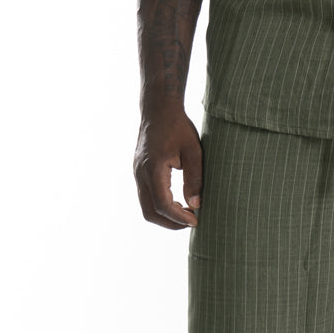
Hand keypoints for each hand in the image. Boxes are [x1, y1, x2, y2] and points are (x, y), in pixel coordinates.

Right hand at [133, 108, 203, 229]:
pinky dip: (161, 205)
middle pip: (150, 212)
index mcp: (153, 169)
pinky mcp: (139, 172)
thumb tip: (196, 204)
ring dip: (166, 215)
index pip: (163, 205)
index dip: (179, 217)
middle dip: (171, 223)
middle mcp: (140, 174)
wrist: (158, 109)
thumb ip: (195, 178)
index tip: (196, 220)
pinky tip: (178, 202)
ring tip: (187, 213)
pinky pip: (146, 196)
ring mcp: (137, 173)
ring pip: (146, 207)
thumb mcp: (193, 150)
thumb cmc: (178, 126)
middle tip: (192, 221)